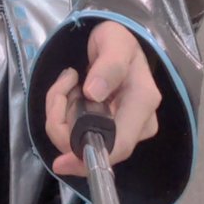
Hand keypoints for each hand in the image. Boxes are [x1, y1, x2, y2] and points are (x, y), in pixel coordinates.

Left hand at [44, 21, 160, 177]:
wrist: (117, 44)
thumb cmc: (118, 41)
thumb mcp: (115, 42)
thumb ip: (109, 65)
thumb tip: (94, 93)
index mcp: (143, 102)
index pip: (120, 144)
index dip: (91, 157)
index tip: (62, 162)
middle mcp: (138, 123)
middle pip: (94, 146)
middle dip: (64, 125)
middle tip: (60, 91)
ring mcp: (124, 130)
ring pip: (80, 142)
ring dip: (61, 117)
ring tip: (66, 85)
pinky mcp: (108, 131)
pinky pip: (76, 135)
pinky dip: (64, 116)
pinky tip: (70, 95)